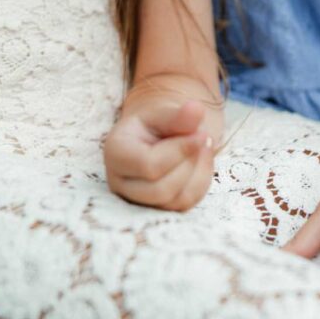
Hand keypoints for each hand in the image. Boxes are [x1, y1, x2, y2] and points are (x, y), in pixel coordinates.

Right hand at [103, 96, 218, 210]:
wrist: (157, 136)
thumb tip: (196, 109)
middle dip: (188, 165)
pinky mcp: (156, 208)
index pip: (148, 165)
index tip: (200, 133)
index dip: (180, 151)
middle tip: (202, 139)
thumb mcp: (165, 112)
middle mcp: (119, 182)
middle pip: (159, 190)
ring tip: (203, 146)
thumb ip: (179, 114)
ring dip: (198, 172)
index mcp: (116, 152)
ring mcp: (136, 200)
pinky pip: (185, 204)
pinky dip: (201, 182)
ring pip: (175, 201)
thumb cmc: (157, 123)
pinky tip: (202, 161)